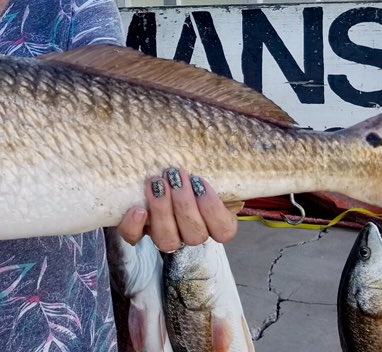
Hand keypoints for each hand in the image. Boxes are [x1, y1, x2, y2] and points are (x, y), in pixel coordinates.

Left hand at [117, 168, 237, 252]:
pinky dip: (135, 226)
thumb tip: (246, 141)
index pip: (224, 232)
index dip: (214, 210)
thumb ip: (223, 162)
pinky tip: (138, 208)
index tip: (201, 183)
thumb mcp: (210, 163)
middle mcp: (190, 232)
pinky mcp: (139, 231)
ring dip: (163, 212)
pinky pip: (134, 239)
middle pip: (194, 236)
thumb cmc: (191, 164)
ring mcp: (165, 234)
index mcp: (214, 221)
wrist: (158, 167)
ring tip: (157, 183)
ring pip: (167, 241)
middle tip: (176, 175)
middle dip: (185, 205)